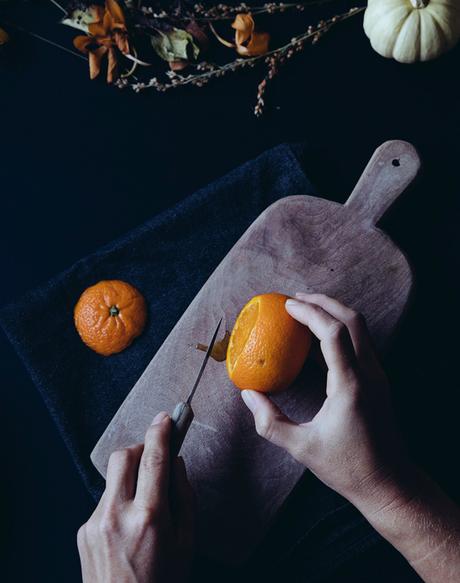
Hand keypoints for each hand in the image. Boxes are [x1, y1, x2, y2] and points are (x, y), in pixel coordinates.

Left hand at [77, 412, 193, 582]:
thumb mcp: (187, 542)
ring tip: (143, 502)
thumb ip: (185, 497)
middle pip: (122, 456)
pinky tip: (128, 524)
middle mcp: (118, 515)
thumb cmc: (162, 582)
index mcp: (149, 517)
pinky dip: (118, 500)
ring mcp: (96, 522)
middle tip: (153, 456)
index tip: (166, 419)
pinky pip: (104, 500)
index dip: (161, 432)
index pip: (154, 458)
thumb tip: (176, 463)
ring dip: (129, 477)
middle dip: (139, 448)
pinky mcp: (84, 530)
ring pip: (112, 478)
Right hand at [241, 293, 407, 504]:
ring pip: (360, 328)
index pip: (333, 333)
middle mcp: (369, 374)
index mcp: (350, 385)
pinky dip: (339, 331)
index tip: (286, 305)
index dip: (309, 312)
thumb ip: (269, 422)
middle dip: (324, 302)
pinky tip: (316, 341)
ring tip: (304, 312)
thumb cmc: (347, 467)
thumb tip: (247, 394)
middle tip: (295, 299)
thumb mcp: (301, 448)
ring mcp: (377, 375)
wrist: (388, 483)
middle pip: (352, 320)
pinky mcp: (378, 381)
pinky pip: (360, 343)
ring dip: (334, 313)